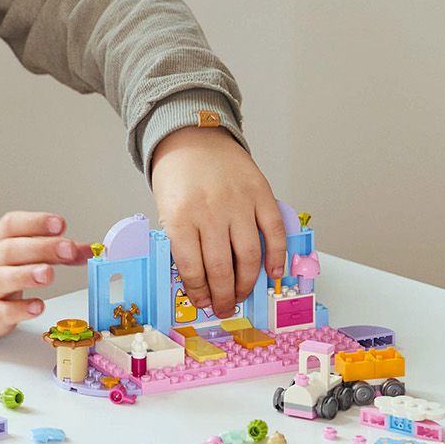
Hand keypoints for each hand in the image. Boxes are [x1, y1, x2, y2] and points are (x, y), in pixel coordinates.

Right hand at [0, 211, 83, 338]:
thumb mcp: (23, 251)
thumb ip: (57, 251)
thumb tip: (91, 250)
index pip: (12, 225)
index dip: (35, 222)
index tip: (59, 224)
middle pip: (10, 250)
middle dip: (40, 248)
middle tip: (67, 250)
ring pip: (2, 279)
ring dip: (27, 275)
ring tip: (49, 274)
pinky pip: (0, 311)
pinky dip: (19, 310)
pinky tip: (38, 306)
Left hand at [151, 127, 286, 319]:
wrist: (192, 136)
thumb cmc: (177, 176)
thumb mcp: (167, 210)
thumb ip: (183, 242)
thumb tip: (201, 282)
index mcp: (180, 216)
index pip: (192, 268)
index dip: (199, 292)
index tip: (202, 301)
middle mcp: (210, 210)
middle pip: (221, 268)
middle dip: (223, 296)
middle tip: (224, 307)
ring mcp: (238, 202)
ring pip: (249, 256)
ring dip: (247, 283)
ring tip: (242, 295)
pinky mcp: (260, 193)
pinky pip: (273, 232)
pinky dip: (276, 256)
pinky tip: (273, 272)